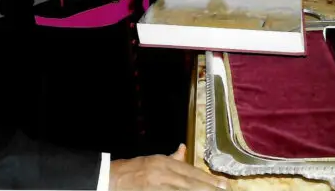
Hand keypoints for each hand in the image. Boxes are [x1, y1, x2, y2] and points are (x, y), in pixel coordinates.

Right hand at [110, 144, 226, 190]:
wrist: (109, 178)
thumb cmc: (132, 170)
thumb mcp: (153, 161)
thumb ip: (171, 158)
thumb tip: (183, 148)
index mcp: (163, 163)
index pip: (190, 172)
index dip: (207, 179)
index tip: (222, 184)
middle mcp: (161, 173)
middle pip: (189, 182)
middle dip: (207, 187)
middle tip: (224, 190)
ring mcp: (156, 185)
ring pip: (182, 189)